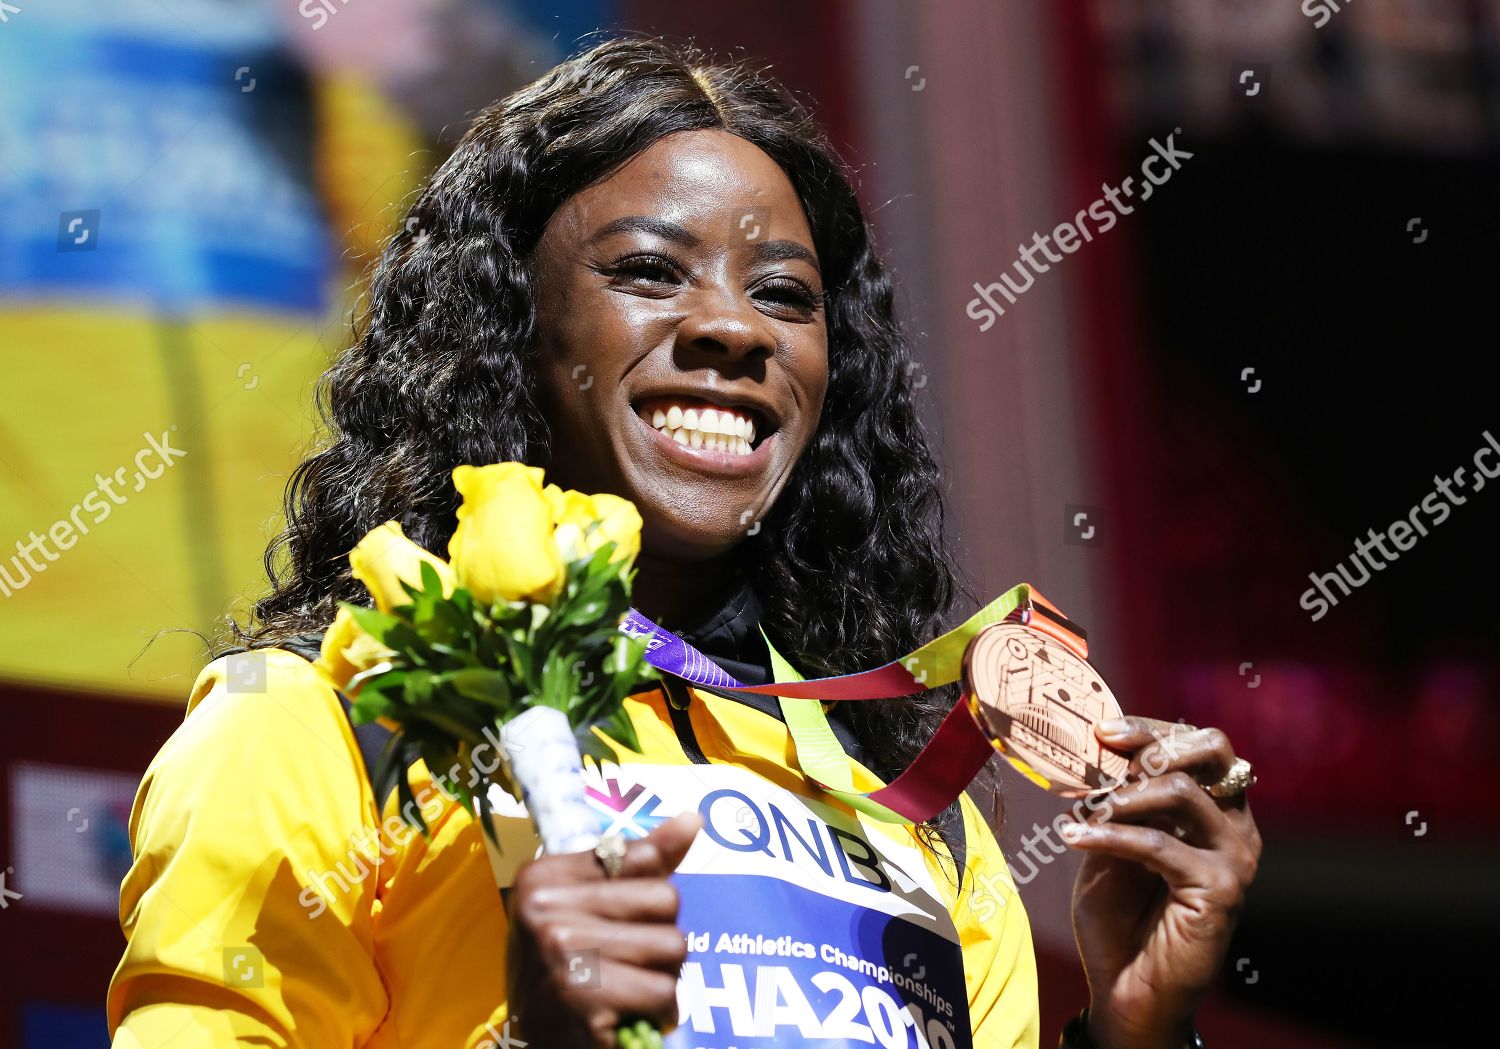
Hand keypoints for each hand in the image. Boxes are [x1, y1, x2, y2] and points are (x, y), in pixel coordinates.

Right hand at [507, 811, 701, 1047]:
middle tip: (622, 968)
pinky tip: (627, 1017)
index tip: (612, 926)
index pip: (644, 857)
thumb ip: (641, 863)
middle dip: (659, 940)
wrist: (536, 1045)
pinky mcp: (583, 997)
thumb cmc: (569, 972)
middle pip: (665, 899)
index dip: (647, 900)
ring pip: (673, 946)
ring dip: (662, 979)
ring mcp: (562, 951)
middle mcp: (545, 906)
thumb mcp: (591, 909)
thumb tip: (694, 818)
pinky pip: (664, 992)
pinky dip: (657, 1012)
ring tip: (626, 993)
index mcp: (545, 875)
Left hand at [1063, 718, 1261, 1048]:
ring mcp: (1234, 855)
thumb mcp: (1110, 842)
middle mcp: (1234, 824)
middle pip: (1213, 750)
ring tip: (1085, 811)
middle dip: (1155, 742)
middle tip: (1108, 751)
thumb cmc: (1119, 915)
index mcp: (1214, 806)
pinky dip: (1110, 836)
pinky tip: (1074, 837)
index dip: (1152, 728)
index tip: (1102, 729)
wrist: (1127, 986)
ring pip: (1184, 791)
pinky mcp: (1220, 887)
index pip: (1198, 743)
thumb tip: (1094, 751)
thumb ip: (1115, 800)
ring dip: (1123, 795)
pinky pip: (1159, 843)